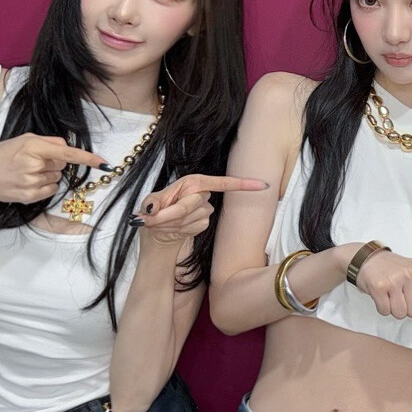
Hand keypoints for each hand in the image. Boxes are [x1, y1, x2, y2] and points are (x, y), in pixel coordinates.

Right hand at [0, 134, 105, 207]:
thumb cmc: (0, 156)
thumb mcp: (22, 140)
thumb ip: (48, 141)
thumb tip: (67, 147)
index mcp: (32, 146)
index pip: (66, 152)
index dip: (87, 158)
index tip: (103, 162)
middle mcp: (33, 164)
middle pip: (62, 164)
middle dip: (53, 161)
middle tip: (31, 160)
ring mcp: (31, 182)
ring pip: (57, 176)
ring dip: (47, 173)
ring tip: (25, 171)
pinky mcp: (30, 196)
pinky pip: (51, 189)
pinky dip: (44, 185)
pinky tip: (27, 181)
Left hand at [133, 174, 267, 249]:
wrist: (158, 230)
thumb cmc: (154, 211)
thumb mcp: (148, 204)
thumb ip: (151, 204)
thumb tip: (151, 209)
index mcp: (193, 182)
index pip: (222, 183)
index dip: (243, 184)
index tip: (263, 186)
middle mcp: (202, 193)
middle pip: (193, 204)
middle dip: (171, 214)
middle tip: (154, 218)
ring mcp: (205, 209)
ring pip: (193, 218)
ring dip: (174, 223)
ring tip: (164, 222)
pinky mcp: (204, 223)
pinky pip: (196, 228)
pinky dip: (181, 230)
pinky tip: (174, 228)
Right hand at [355, 251, 411, 323]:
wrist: (365, 259)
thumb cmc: (390, 269)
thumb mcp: (409, 278)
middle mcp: (410, 275)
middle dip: (406, 308)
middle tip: (399, 295)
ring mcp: (394, 281)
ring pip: (401, 313)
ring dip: (394, 309)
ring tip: (390, 294)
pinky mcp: (379, 288)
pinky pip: (386, 311)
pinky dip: (383, 308)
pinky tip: (381, 295)